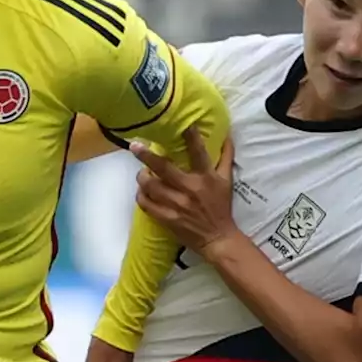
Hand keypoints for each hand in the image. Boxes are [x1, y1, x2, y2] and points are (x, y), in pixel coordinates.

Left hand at [131, 128, 237, 259]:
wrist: (217, 238)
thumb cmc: (221, 207)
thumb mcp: (226, 180)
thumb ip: (225, 157)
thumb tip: (227, 135)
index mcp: (205, 177)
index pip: (198, 152)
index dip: (190, 136)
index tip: (180, 123)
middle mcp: (189, 189)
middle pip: (163, 168)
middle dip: (146, 155)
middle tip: (134, 146)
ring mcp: (176, 205)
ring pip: (150, 186)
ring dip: (142, 177)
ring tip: (141, 173)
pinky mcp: (167, 218)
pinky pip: (147, 205)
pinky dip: (141, 196)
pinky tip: (141, 192)